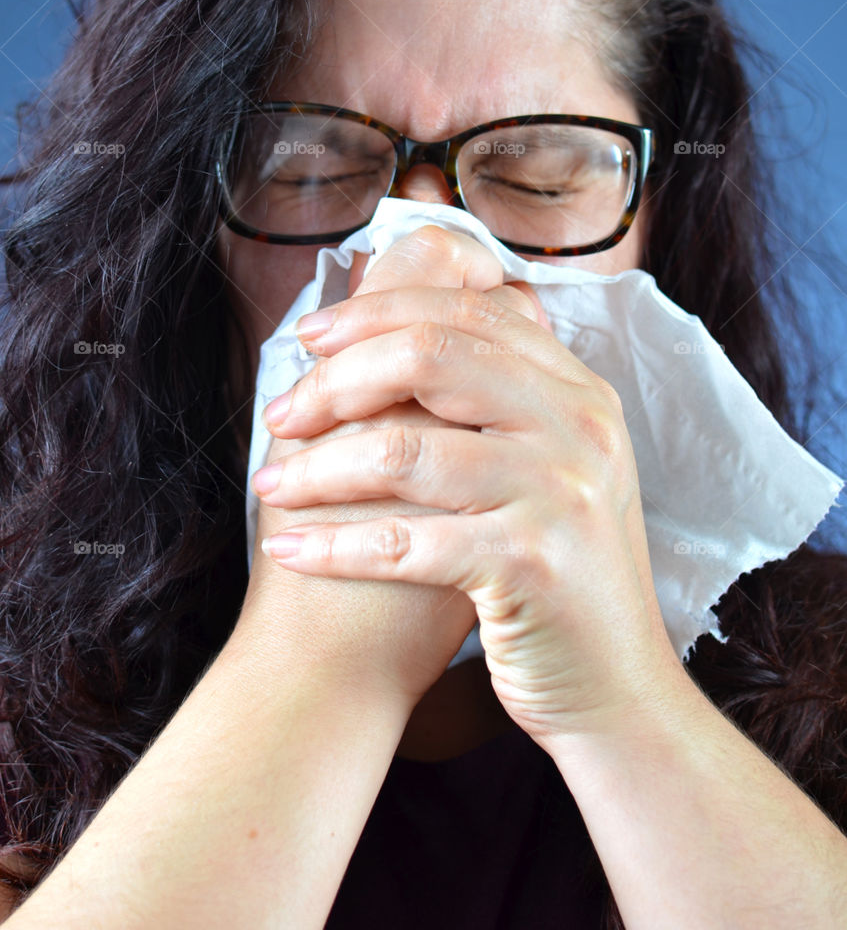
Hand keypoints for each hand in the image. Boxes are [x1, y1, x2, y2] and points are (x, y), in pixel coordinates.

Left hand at [253, 224, 686, 747]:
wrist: (616, 686)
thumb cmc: (554, 571)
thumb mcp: (548, 464)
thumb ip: (495, 396)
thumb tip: (389, 333)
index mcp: (577, 389)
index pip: (463, 310)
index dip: (372, 313)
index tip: (308, 338)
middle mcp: (578, 426)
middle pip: (429, 357)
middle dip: (336, 380)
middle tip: (282, 414)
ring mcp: (560, 492)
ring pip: (405, 449)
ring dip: (318, 467)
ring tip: (272, 485)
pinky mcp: (531, 564)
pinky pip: (406, 543)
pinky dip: (334, 546)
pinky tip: (291, 548)